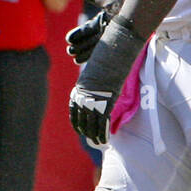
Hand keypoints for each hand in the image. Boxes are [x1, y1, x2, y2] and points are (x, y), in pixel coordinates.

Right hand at [66, 0, 124, 62]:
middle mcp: (107, 30)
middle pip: (90, 41)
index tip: (68, 40)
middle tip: (69, 51)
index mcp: (103, 20)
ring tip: (76, 59)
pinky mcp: (120, 42)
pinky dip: (98, 57)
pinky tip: (91, 61)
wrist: (141, 5)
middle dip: (80, 46)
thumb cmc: (125, 0)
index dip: (78, 35)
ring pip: (96, 48)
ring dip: (86, 54)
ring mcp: (113, 36)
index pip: (87, 30)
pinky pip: (107, 51)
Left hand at [69, 17, 145, 143]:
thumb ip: (97, 79)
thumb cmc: (109, 53)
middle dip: (85, 130)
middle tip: (89, 138)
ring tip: (97, 142)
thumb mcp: (99, 67)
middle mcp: (84, 95)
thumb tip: (101, 81)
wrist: (115, 48)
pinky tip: (104, 139)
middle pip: (80, 118)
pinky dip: (102, 132)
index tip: (80, 128)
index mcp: (80, 88)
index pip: (74, 109)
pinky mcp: (104, 101)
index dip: (77, 120)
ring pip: (90, 123)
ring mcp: (93, 99)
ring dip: (93, 134)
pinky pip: (102, 122)